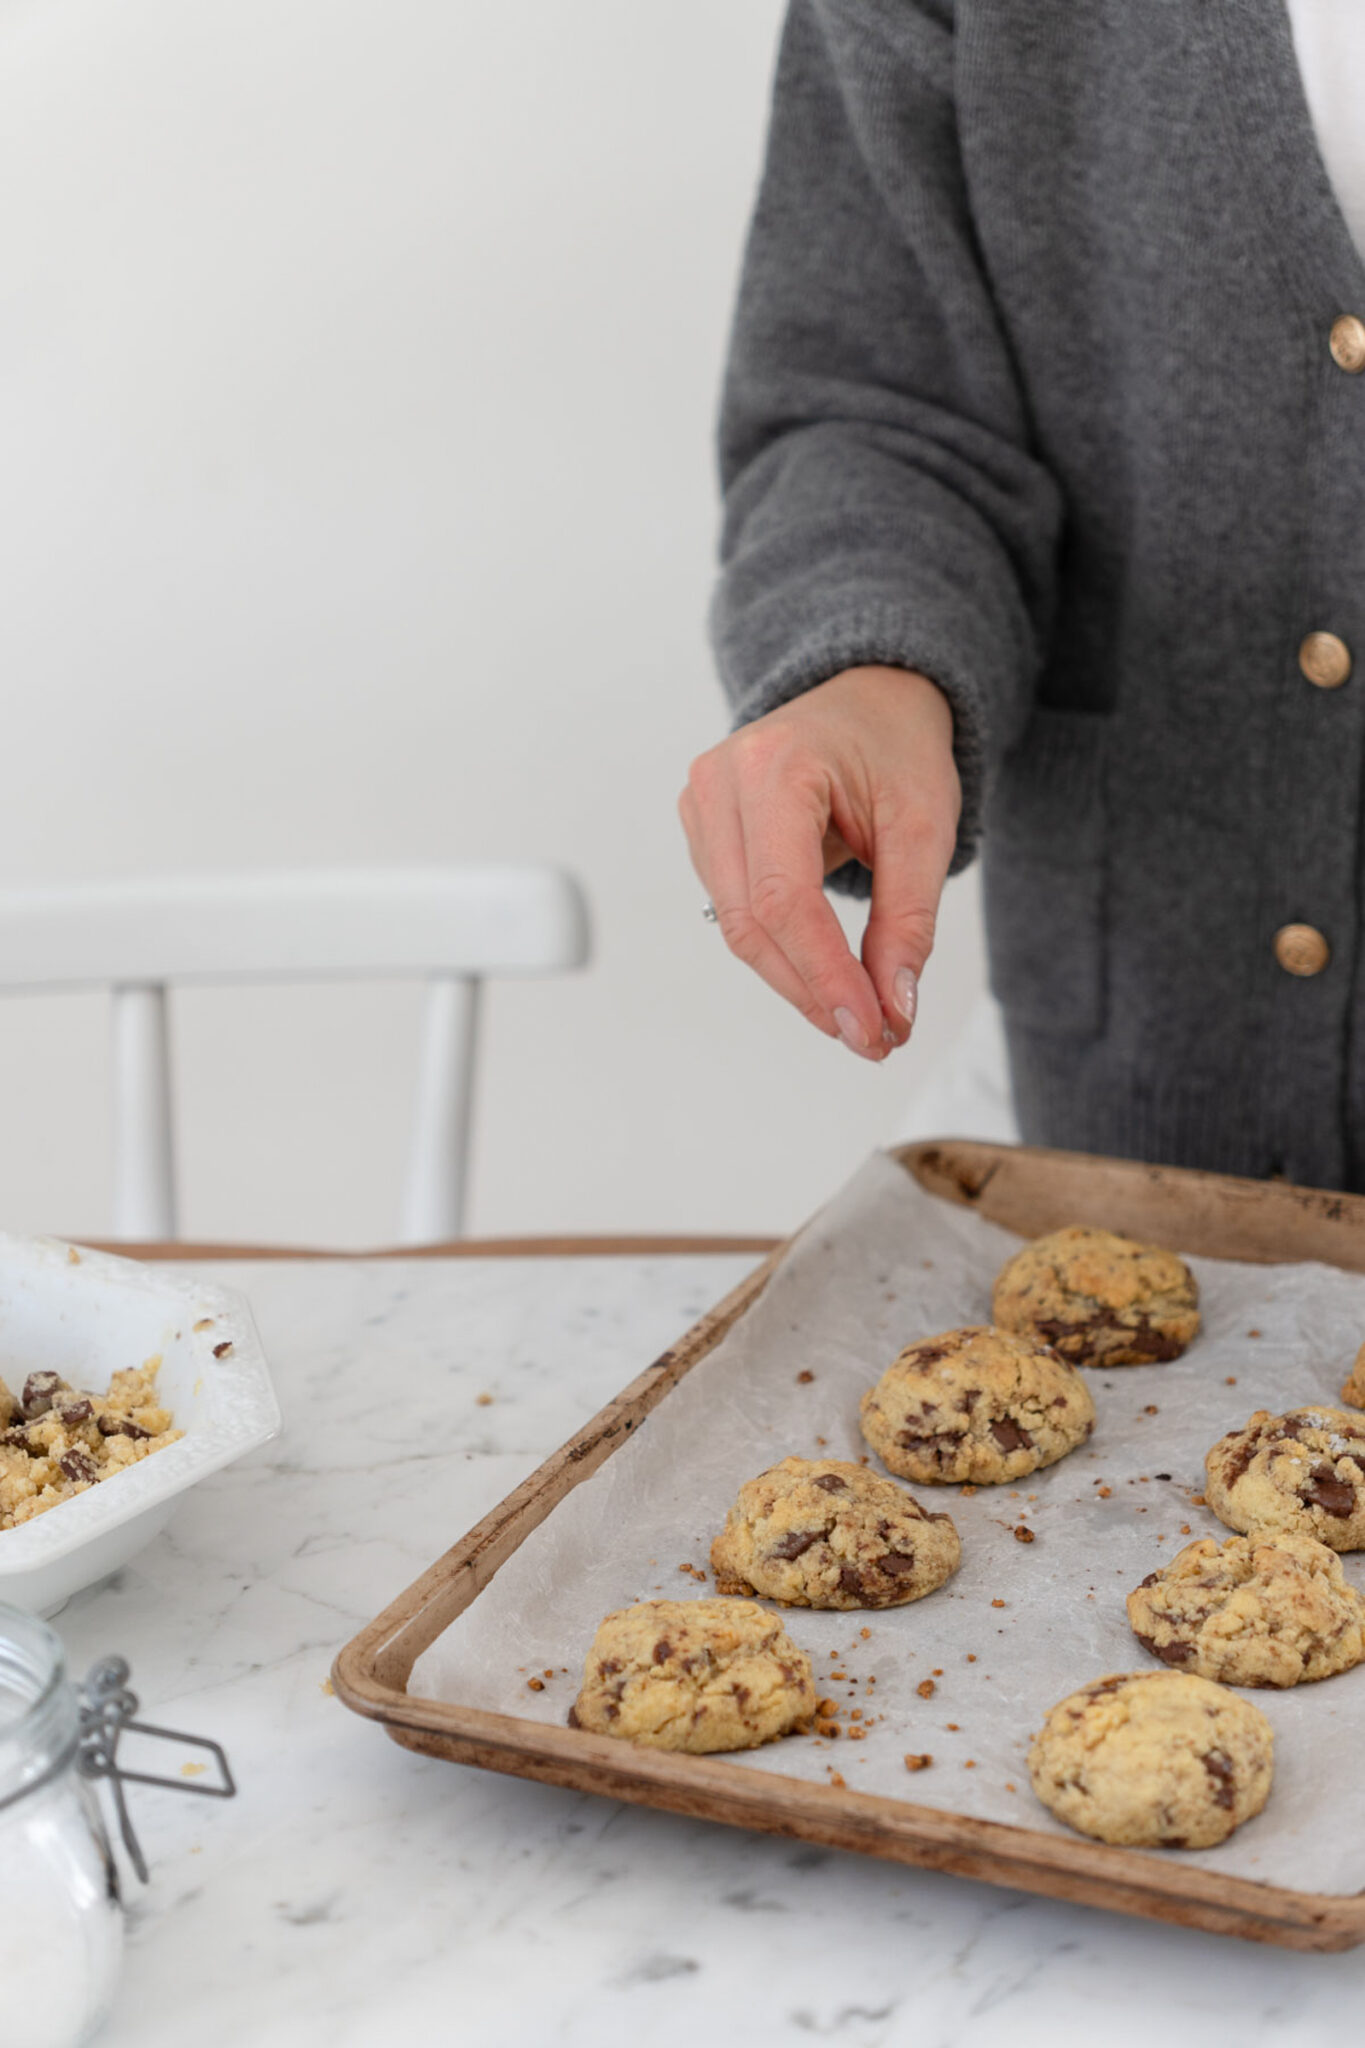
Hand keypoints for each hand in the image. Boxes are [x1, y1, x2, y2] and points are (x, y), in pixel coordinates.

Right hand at [679, 665, 959, 1059]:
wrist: (868, 696)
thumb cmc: (896, 746)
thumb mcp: (925, 825)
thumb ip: (909, 919)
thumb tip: (895, 1008)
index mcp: (774, 766)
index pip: (784, 899)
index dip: (824, 976)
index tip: (870, 1031)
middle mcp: (719, 784)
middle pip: (751, 923)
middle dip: (813, 991)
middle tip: (873, 1038)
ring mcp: (700, 807)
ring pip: (738, 928)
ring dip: (798, 981)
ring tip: (861, 1012)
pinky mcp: (704, 832)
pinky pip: (736, 912)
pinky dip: (784, 953)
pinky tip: (828, 972)